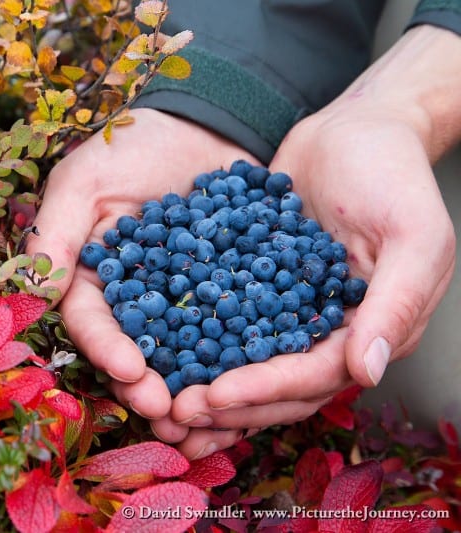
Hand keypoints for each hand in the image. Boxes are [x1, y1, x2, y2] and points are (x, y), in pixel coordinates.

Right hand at [27, 108, 256, 438]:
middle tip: (170, 414)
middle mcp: (134, 296)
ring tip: (207, 418)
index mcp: (92, 275)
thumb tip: (37, 293)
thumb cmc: (133, 142)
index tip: (131, 372)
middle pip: (135, 350)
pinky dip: (239, 359)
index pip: (91, 321)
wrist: (206, 120)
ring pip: (182, 353)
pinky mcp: (228, 291)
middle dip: (147, 385)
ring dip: (190, 388)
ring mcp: (182, 298)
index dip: (107, 350)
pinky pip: (234, 329)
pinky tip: (252, 384)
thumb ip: (58, 233)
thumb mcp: (85, 180)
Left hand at [165, 100, 455, 456]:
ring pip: (245, 363)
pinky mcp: (256, 286)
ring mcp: (288, 311)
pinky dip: (194, 342)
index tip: (212, 397)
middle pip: (274, 385)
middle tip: (174, 415)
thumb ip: (395, 302)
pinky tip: (157, 353)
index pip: (313, 376)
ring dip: (205, 388)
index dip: (263, 390)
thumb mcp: (412, 234)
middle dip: (226, 404)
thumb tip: (366, 373)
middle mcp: (326, 332)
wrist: (354, 128)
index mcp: (368, 330)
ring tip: (159, 405)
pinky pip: (223, 320)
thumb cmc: (392, 173)